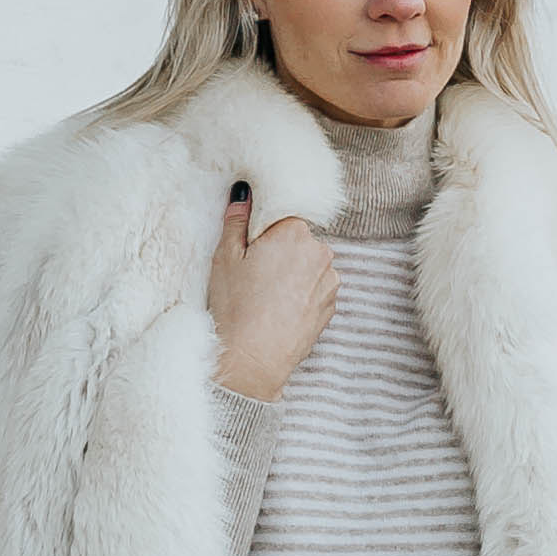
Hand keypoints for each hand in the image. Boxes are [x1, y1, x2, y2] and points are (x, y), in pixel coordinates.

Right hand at [208, 190, 335, 400]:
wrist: (253, 361)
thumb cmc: (236, 308)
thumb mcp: (226, 258)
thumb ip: (237, 221)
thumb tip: (243, 194)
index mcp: (295, 232)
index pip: (281, 217)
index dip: (262, 233)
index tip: (249, 251)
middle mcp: (320, 252)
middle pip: (297, 241)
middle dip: (279, 252)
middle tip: (253, 277)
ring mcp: (330, 280)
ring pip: (307, 266)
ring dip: (292, 274)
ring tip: (266, 298)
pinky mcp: (331, 306)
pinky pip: (314, 290)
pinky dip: (300, 295)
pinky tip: (279, 311)